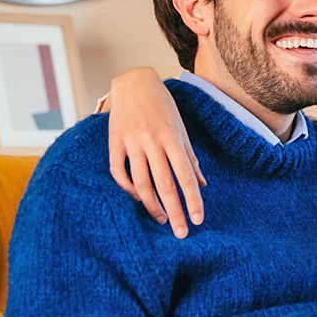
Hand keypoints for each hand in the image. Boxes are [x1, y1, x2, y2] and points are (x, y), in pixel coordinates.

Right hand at [104, 67, 205, 237]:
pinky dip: (128, 189)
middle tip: (181, 233)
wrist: (134, 83)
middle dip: (174, 211)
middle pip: (164, 184)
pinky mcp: (114, 142)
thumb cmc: (163, 108)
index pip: (185, 176)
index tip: (198, 220)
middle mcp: (153, 142)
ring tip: (162, 220)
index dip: (192, 200)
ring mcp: (132, 143)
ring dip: (152, 205)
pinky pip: (119, 172)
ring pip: (140, 183)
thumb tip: (202, 185)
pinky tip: (139, 200)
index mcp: (173, 139)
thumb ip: (190, 158)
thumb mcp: (181, 130)